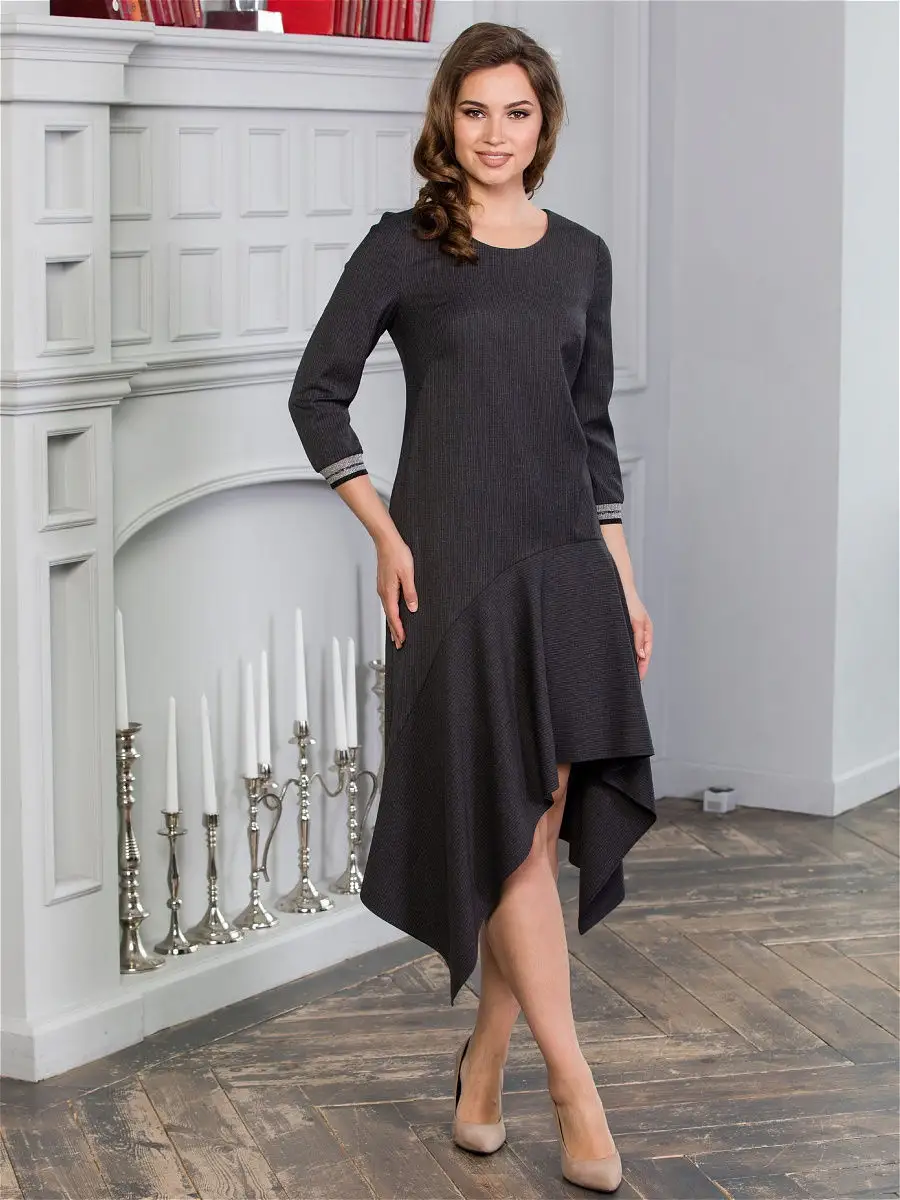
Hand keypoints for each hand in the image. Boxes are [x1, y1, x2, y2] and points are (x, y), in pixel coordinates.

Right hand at [376, 533, 417, 648]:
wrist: (387, 542)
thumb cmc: (397, 554)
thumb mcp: (408, 574)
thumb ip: (410, 592)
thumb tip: (412, 607)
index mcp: (389, 592)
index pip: (394, 617)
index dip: (399, 630)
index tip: (402, 641)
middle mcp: (383, 592)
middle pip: (389, 617)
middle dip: (394, 631)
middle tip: (399, 644)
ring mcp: (383, 588)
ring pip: (388, 611)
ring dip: (392, 623)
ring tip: (396, 633)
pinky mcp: (384, 584)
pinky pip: (387, 603)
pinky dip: (391, 613)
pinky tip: (394, 614)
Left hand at [624, 588, 652, 679]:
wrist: (619, 587)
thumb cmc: (629, 602)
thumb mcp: (636, 621)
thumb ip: (639, 637)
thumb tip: (641, 654)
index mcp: (647, 631)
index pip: (646, 653)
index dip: (643, 666)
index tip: (640, 677)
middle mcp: (640, 632)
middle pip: (641, 654)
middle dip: (639, 666)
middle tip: (634, 681)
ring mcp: (632, 631)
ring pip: (633, 650)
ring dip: (632, 660)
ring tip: (628, 674)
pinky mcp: (623, 628)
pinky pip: (626, 644)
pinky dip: (625, 652)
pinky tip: (620, 659)